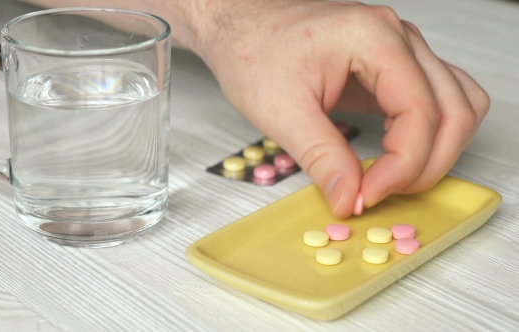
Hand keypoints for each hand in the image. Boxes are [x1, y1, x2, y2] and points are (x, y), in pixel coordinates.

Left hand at [195, 1, 489, 217]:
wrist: (241, 27)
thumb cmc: (252, 50)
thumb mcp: (280, 111)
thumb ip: (322, 158)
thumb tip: (350, 198)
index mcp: (374, 39)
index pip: (421, 113)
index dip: (402, 167)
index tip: (367, 195)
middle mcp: (398, 39)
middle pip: (454, 112)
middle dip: (425, 165)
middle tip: (380, 192)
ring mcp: (400, 50)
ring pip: (458, 106)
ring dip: (438, 150)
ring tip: (394, 178)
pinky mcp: (392, 67)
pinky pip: (437, 101)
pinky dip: (429, 135)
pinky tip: (397, 153)